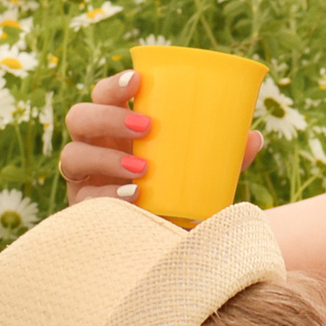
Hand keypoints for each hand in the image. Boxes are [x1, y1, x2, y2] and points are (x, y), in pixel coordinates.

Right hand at [59, 68, 264, 207]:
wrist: (172, 244)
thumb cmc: (183, 197)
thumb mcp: (205, 175)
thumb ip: (225, 158)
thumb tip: (254, 137)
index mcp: (117, 129)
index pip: (103, 96)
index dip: (113, 84)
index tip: (138, 80)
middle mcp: (94, 148)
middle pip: (79, 118)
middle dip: (109, 117)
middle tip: (146, 126)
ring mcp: (85, 179)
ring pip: (72, 155)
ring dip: (106, 158)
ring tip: (143, 169)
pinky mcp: (82, 209)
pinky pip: (83, 198)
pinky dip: (108, 196)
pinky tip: (133, 197)